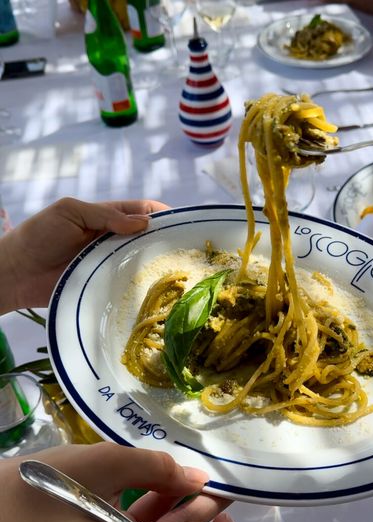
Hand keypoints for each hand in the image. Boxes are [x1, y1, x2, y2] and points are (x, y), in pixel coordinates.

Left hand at [0, 197, 167, 313]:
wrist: (15, 273)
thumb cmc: (38, 236)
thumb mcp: (70, 212)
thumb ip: (105, 215)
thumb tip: (144, 223)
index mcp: (105, 217)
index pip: (141, 212)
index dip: (162, 215)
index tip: (183, 223)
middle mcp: (111, 241)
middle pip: (146, 239)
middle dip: (166, 241)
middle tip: (187, 250)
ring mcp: (108, 265)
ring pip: (139, 263)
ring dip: (156, 265)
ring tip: (178, 271)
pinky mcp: (103, 286)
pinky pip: (125, 285)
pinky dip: (140, 287)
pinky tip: (155, 290)